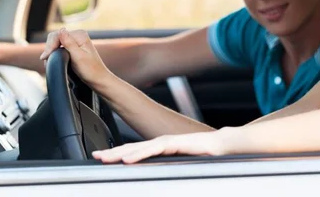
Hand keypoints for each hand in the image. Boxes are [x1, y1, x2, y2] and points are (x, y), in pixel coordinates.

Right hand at [40, 28, 111, 86]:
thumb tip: (61, 29)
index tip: (45, 57)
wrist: (98, 79)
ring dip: (51, 51)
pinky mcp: (73, 48)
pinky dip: (54, 53)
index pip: (57, 35)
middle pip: (55, 37)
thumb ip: (69, 43)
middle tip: (45, 60)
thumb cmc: (91, 70)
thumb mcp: (78, 56)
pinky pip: (59, 47)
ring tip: (48, 62)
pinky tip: (53, 60)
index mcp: (80, 35)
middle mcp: (77, 35)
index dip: (50, 46)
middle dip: (49, 48)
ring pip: (55, 43)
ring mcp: (75, 41)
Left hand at [92, 131, 226, 163]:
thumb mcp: (181, 164)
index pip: (136, 150)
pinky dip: (140, 154)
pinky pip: (154, 149)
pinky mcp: (176, 144)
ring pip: (140, 147)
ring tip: (106, 159)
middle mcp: (162, 142)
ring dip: (121, 153)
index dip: (118, 154)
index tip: (102, 158)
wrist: (223, 145)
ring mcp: (168, 141)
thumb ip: (168, 167)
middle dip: (113, 152)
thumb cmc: (204, 155)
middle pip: (133, 147)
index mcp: (162, 148)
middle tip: (96, 157)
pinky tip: (128, 159)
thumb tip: (155, 177)